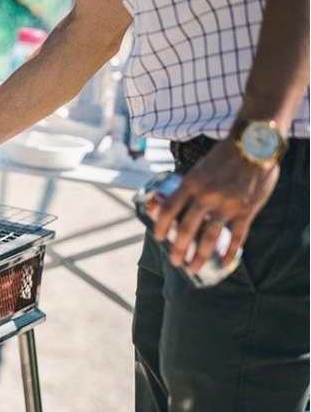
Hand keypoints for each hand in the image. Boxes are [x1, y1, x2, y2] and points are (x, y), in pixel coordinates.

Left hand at [153, 139, 278, 272]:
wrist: (253, 144)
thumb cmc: (223, 156)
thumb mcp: (199, 168)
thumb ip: (189, 187)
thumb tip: (174, 205)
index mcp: (191, 183)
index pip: (168, 209)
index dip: (160, 226)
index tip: (158, 237)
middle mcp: (206, 195)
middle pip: (187, 228)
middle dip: (178, 248)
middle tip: (174, 261)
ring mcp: (227, 204)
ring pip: (210, 237)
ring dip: (200, 255)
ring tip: (193, 267)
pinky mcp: (246, 210)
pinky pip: (237, 236)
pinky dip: (230, 251)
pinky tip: (223, 261)